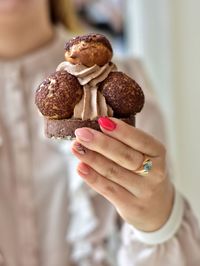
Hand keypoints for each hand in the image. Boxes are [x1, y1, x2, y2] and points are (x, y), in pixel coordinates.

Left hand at [71, 117, 173, 231]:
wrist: (158, 207)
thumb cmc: (145, 171)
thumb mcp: (145, 155)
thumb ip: (126, 143)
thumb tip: (96, 127)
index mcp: (158, 153)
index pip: (141, 140)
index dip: (122, 131)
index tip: (102, 121)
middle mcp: (155, 173)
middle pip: (125, 156)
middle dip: (101, 143)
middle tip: (81, 133)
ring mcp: (143, 191)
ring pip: (113, 172)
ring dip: (92, 158)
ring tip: (76, 147)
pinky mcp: (130, 206)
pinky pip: (108, 189)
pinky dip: (92, 177)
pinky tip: (80, 167)